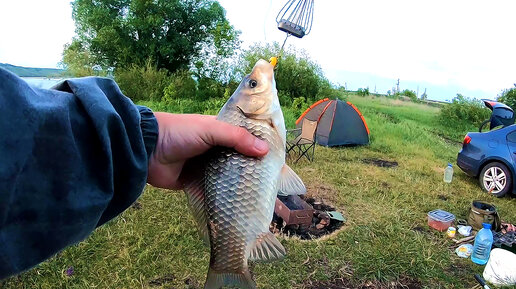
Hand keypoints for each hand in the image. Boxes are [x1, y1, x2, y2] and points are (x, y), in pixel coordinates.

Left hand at [147, 112, 268, 189]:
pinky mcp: (196, 183)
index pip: (245, 138)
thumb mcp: (210, 129)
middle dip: (252, 170)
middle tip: (272, 182)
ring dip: (240, 185)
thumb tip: (265, 150)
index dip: (259, 146)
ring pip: (229, 177)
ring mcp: (206, 167)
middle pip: (239, 160)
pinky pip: (214, 192)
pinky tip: (239, 206)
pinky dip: (224, 198)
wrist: (146, 150)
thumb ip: (237, 138)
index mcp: (220, 132)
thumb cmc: (179, 132)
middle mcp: (215, 149)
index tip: (277, 158)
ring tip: (261, 196)